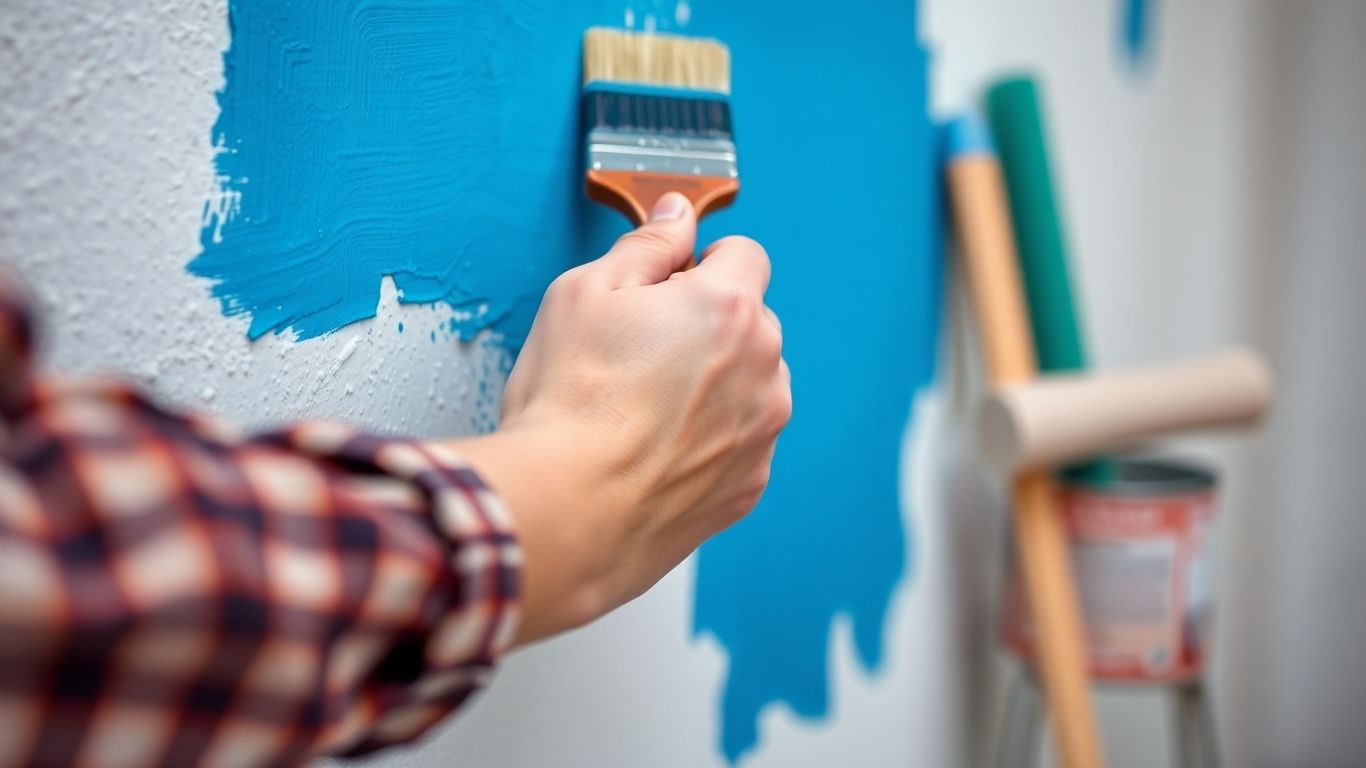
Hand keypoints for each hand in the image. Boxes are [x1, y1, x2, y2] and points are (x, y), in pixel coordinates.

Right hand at [450, 193, 789, 646]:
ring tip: (641, 409)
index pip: (744, 254)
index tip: (668, 284)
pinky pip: (739, 442)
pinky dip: (708, 441)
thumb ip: (646, 246)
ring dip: (713, 384)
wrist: (566, 511)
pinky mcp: (748, 484)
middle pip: (749, 321)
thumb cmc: (568, 403)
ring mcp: (761, 431)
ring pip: (749, 384)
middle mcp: (763, 366)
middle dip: (705, 325)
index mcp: (727, 307)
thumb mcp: (584, 292)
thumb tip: (677, 217)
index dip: (700, 262)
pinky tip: (652, 450)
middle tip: (637, 351)